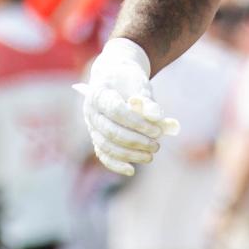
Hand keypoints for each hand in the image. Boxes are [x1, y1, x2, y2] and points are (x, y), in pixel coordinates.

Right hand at [76, 38, 179, 176]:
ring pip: (106, 146)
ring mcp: (91, 126)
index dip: (137, 122)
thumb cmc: (129, 80)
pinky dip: (116, 164)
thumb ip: (148, 100)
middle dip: (136, 141)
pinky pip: (103, 154)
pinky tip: (132, 170)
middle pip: (110, 131)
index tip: (157, 130)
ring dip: (130, 154)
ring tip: (151, 154)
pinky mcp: (96, 138)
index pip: (116, 110)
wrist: (115, 78)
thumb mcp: (140, 84)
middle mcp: (90, 111)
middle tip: (157, 144)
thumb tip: (157, 117)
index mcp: (98, 92)